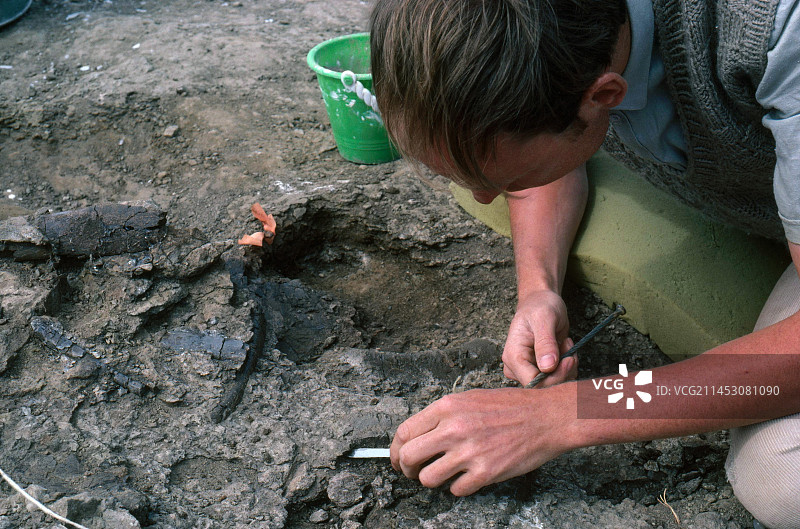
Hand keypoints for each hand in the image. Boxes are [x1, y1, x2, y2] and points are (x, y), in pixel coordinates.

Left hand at [390, 386, 576, 495]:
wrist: (546, 417)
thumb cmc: (511, 407)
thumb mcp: (470, 399)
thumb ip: (443, 415)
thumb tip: (419, 434)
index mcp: (447, 407)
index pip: (405, 432)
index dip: (395, 449)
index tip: (398, 456)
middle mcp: (454, 428)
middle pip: (409, 456)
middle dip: (406, 468)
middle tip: (412, 471)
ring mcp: (469, 452)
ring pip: (428, 478)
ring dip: (431, 480)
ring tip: (441, 474)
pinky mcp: (485, 472)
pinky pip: (456, 490)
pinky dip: (458, 487)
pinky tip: (466, 477)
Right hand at [503, 290, 576, 386]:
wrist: (541, 302)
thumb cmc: (540, 306)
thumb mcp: (544, 318)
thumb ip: (545, 342)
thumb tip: (548, 366)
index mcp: (513, 356)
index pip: (533, 383)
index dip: (554, 377)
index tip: (570, 359)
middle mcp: (517, 368)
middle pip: (544, 387)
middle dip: (564, 371)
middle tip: (570, 347)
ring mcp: (528, 370)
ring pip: (554, 385)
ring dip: (568, 367)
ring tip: (566, 344)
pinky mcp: (540, 371)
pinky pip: (559, 379)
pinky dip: (568, 366)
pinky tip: (565, 349)